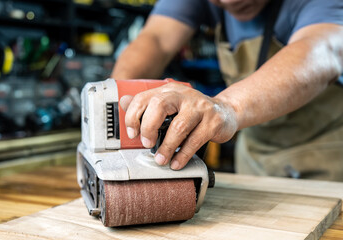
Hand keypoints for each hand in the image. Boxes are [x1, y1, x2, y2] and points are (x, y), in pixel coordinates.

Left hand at [120, 82, 237, 169]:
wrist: (225, 112)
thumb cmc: (193, 111)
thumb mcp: (170, 104)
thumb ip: (147, 104)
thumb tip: (123, 101)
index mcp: (169, 90)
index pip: (144, 98)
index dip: (133, 117)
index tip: (133, 134)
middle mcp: (184, 95)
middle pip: (159, 105)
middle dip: (149, 128)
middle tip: (146, 144)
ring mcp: (200, 107)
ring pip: (179, 126)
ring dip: (167, 147)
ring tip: (161, 159)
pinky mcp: (213, 121)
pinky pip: (195, 140)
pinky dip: (183, 154)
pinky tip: (177, 163)